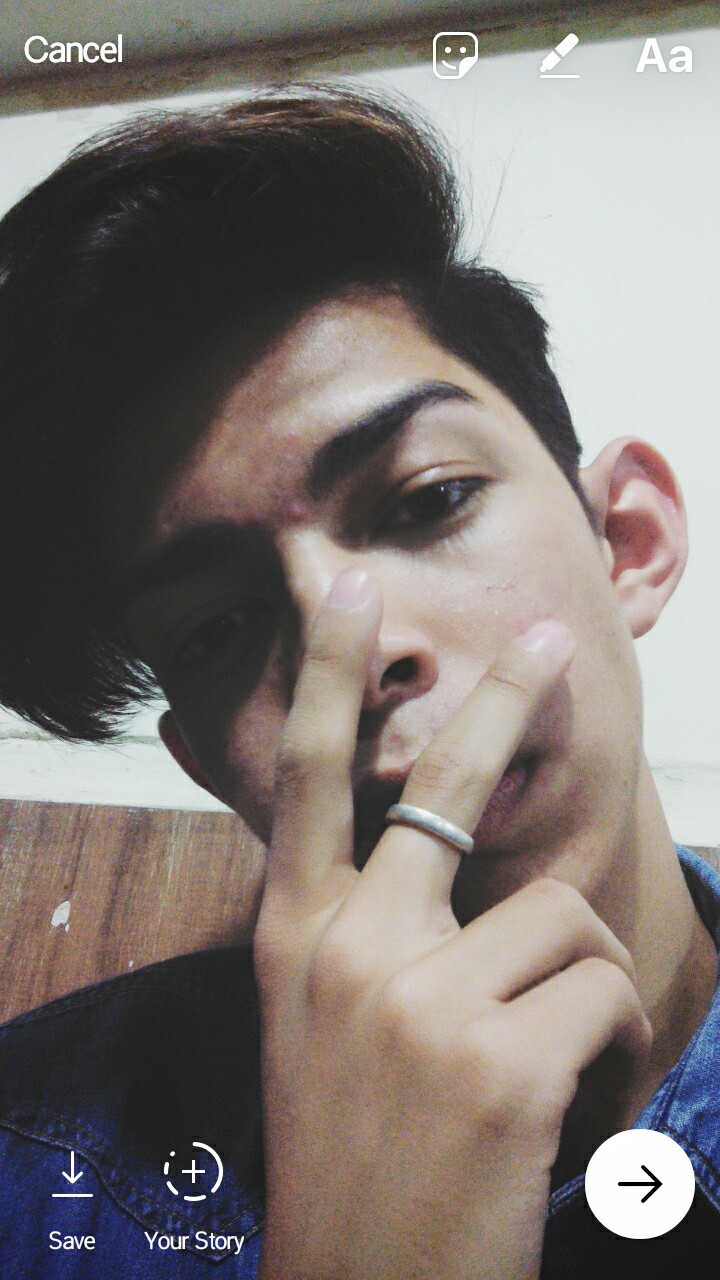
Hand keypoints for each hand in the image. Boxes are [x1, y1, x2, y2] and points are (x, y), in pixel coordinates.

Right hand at [253, 569, 650, 1279]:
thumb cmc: (355, 1158)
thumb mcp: (326, 1032)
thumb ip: (370, 942)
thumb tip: (445, 871)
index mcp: (296, 942)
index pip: (304, 780)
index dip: (324, 675)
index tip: (346, 596)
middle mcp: (350, 951)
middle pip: (438, 786)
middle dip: (497, 703)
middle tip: (545, 638)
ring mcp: (419, 1000)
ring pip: (560, 921)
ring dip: (578, 993)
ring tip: (547, 1069)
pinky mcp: (496, 1059)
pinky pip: (602, 995)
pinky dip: (610, 1052)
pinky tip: (568, 1115)